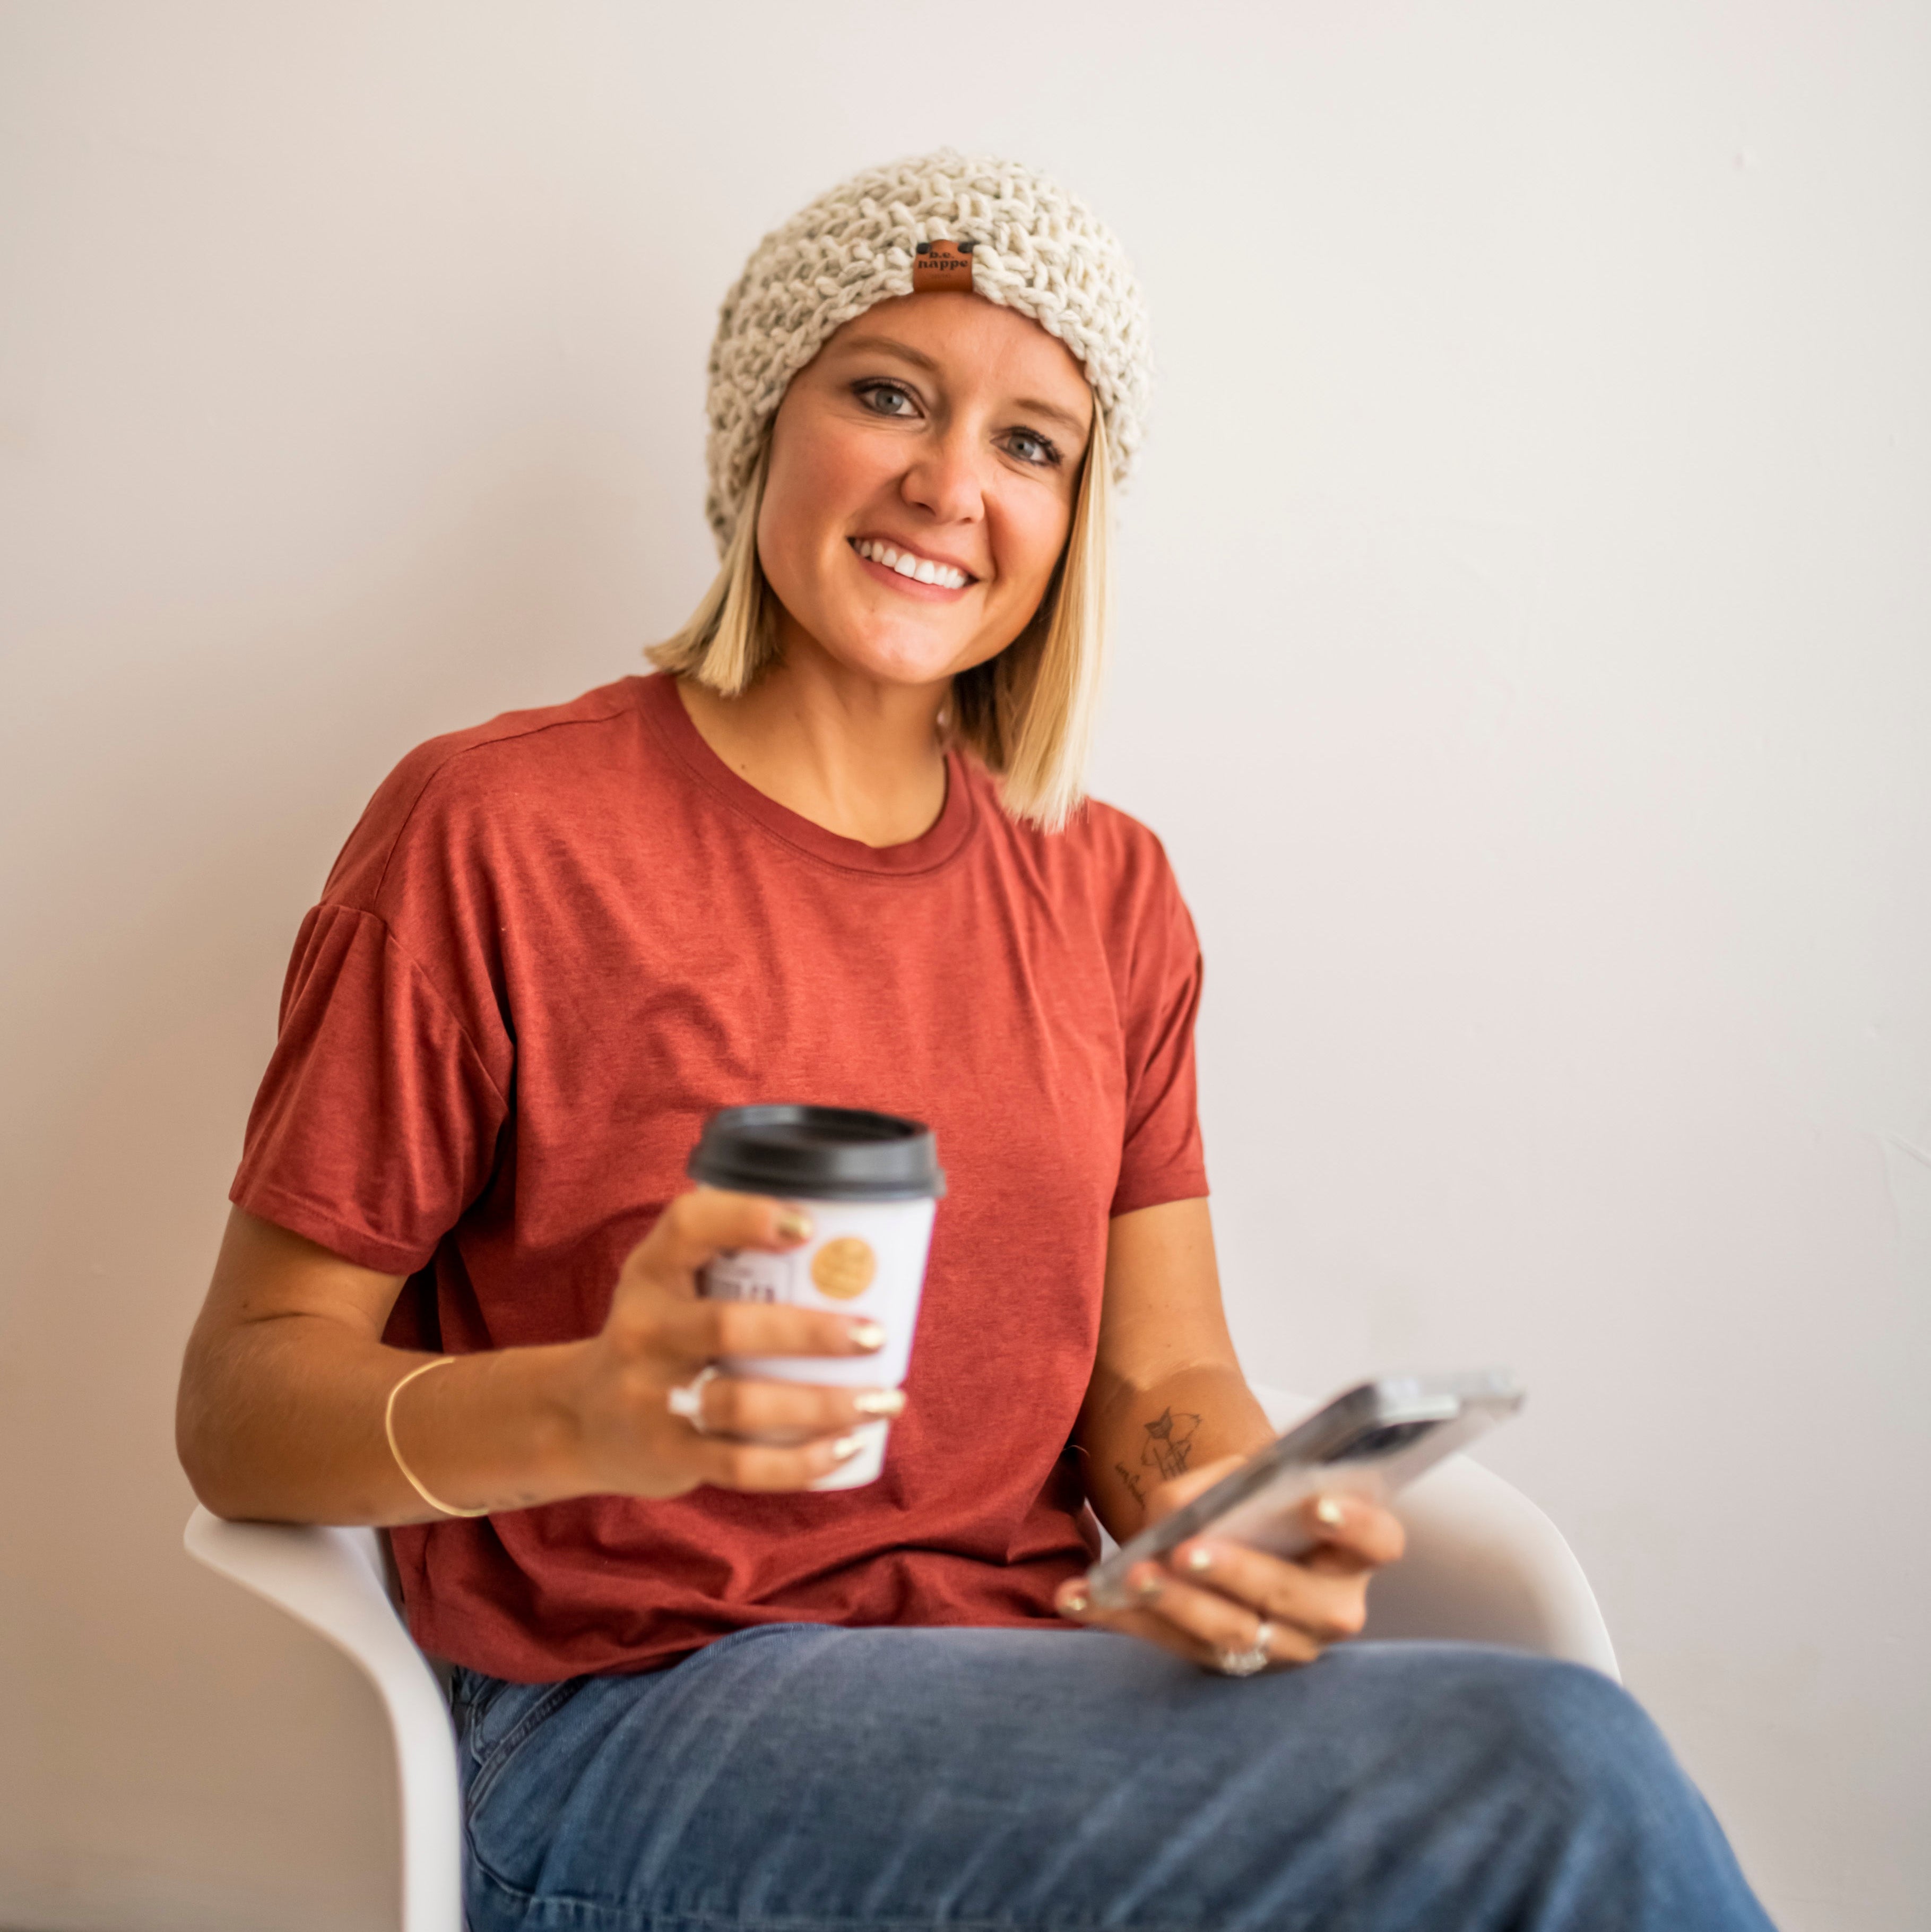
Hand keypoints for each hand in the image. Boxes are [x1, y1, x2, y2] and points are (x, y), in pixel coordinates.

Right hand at [561, 1187, 897, 1498]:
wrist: (582, 1417)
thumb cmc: (659, 1334)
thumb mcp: (670, 1282)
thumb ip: (730, 1255)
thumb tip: (849, 1240)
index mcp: (653, 1272)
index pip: (686, 1226)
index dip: (744, 1219)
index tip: (806, 1226)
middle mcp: (644, 1330)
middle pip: (727, 1326)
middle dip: (810, 1333)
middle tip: (875, 1335)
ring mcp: (652, 1397)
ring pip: (739, 1403)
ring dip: (821, 1405)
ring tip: (882, 1400)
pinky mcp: (669, 1454)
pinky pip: (741, 1465)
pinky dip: (800, 1462)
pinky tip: (847, 1446)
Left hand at [1055, 1455, 1405, 1671]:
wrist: (1230, 1526)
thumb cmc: (1248, 1494)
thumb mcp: (1239, 1476)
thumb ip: (1220, 1487)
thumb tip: (1185, 1516)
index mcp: (1355, 1547)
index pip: (1379, 1539)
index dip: (1356, 1524)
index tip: (1317, 1503)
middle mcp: (1332, 1605)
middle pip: (1298, 1598)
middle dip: (1240, 1573)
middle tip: (1188, 1549)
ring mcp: (1285, 1645)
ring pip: (1238, 1635)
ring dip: (1179, 1605)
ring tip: (1131, 1576)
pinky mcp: (1232, 1666)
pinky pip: (1180, 1648)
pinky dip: (1128, 1620)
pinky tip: (1080, 1598)